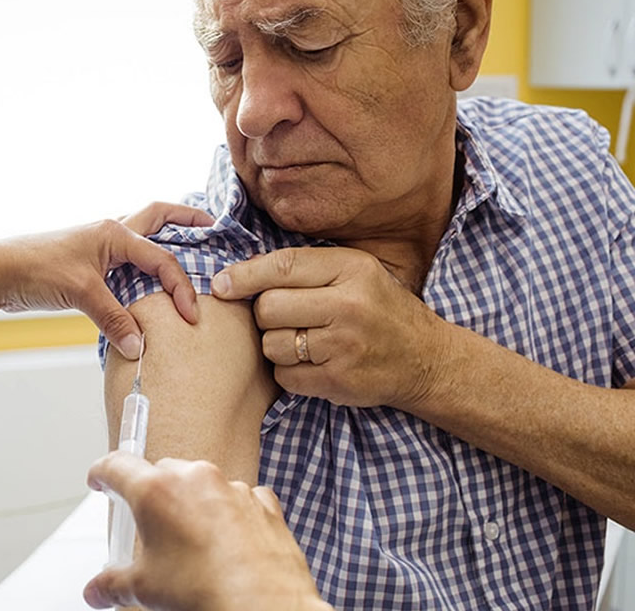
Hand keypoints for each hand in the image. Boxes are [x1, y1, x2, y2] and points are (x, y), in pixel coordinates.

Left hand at [0, 203, 212, 358]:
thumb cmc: (35, 270)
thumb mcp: (82, 294)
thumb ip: (115, 320)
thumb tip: (140, 348)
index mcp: (115, 233)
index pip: (162, 259)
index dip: (181, 288)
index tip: (191, 316)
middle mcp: (111, 233)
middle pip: (158, 217)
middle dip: (187, 219)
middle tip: (212, 225)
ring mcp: (99, 247)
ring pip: (142, 236)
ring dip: (166, 238)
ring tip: (190, 246)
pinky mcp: (89, 264)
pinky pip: (126, 260)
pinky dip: (144, 266)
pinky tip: (150, 281)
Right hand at [83, 452, 327, 610]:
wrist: (263, 605)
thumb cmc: (205, 591)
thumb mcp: (145, 589)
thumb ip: (114, 584)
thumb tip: (99, 591)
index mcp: (156, 490)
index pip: (117, 466)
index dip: (102, 473)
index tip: (100, 479)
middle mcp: (194, 478)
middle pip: (161, 472)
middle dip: (152, 495)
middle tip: (149, 526)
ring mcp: (231, 486)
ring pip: (202, 483)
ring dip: (193, 504)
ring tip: (191, 543)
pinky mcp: (261, 502)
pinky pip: (238, 497)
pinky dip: (230, 513)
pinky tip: (227, 543)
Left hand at [210, 247, 449, 408]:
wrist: (426, 359)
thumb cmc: (379, 310)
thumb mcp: (354, 273)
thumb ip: (306, 269)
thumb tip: (239, 272)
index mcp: (352, 269)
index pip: (283, 266)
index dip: (244, 275)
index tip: (221, 284)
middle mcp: (348, 305)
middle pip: (268, 307)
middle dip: (266, 314)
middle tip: (286, 318)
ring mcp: (343, 346)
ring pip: (272, 344)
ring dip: (276, 345)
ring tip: (303, 342)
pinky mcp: (338, 381)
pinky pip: (284, 376)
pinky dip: (289, 373)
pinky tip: (312, 364)